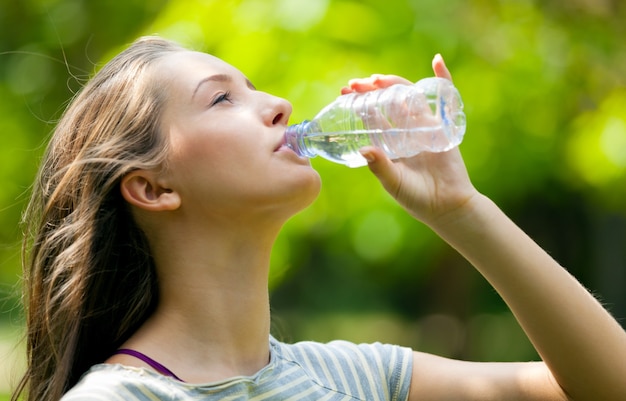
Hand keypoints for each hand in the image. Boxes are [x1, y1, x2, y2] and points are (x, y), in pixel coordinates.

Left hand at [342, 55, 478, 226]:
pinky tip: (437, 61)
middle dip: (371, 91)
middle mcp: (405, 132)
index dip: (359, 104)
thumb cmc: (417, 198)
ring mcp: (424, 127)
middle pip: (387, 102)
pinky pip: (445, 98)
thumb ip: (381, 167)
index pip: (372, 117)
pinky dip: (443, 78)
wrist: (447, 207)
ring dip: (394, 83)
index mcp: (390, 144)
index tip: (344, 93)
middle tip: (354, 83)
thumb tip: (364, 149)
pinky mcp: (443, 126)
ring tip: (377, 78)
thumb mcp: (394, 183)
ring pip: (408, 97)